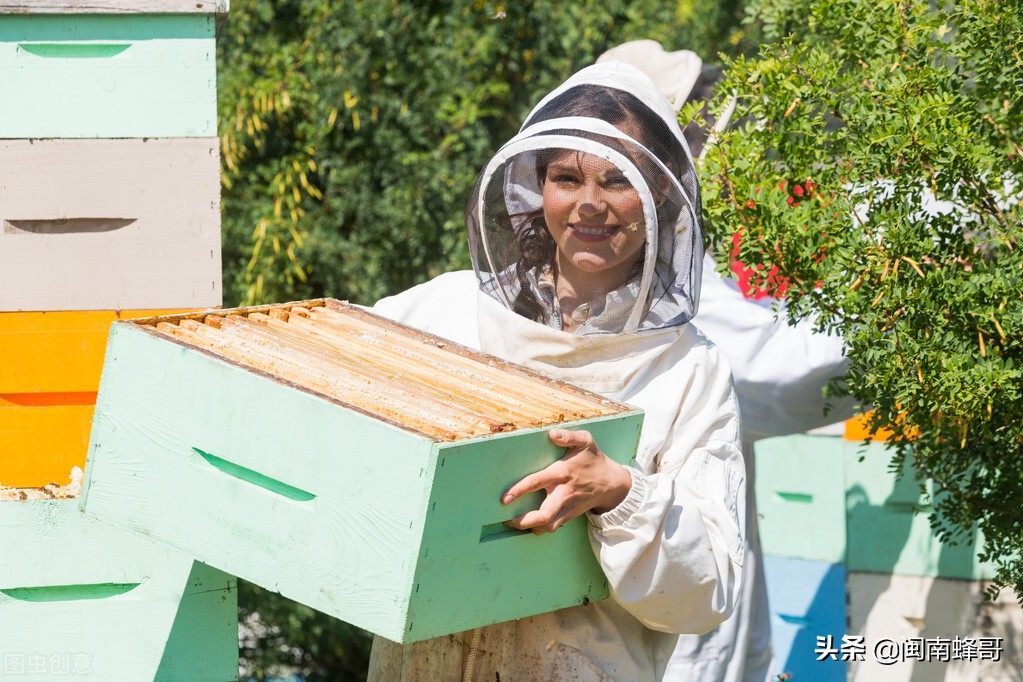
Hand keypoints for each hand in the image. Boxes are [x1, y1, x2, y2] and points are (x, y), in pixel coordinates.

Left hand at [501, 428, 632, 533]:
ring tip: (515, 523)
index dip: (519, 490)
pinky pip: (554, 527)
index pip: (537, 482)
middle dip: (525, 521)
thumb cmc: (594, 460)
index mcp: (562, 473)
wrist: (612, 484)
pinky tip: (530, 525)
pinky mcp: (570, 515)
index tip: (505, 498)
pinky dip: (540, 529)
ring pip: (549, 525)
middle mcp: (564, 493)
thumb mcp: (586, 441)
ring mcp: (568, 506)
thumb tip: (551, 433)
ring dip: (531, 527)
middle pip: (544, 514)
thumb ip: (568, 436)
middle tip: (509, 520)